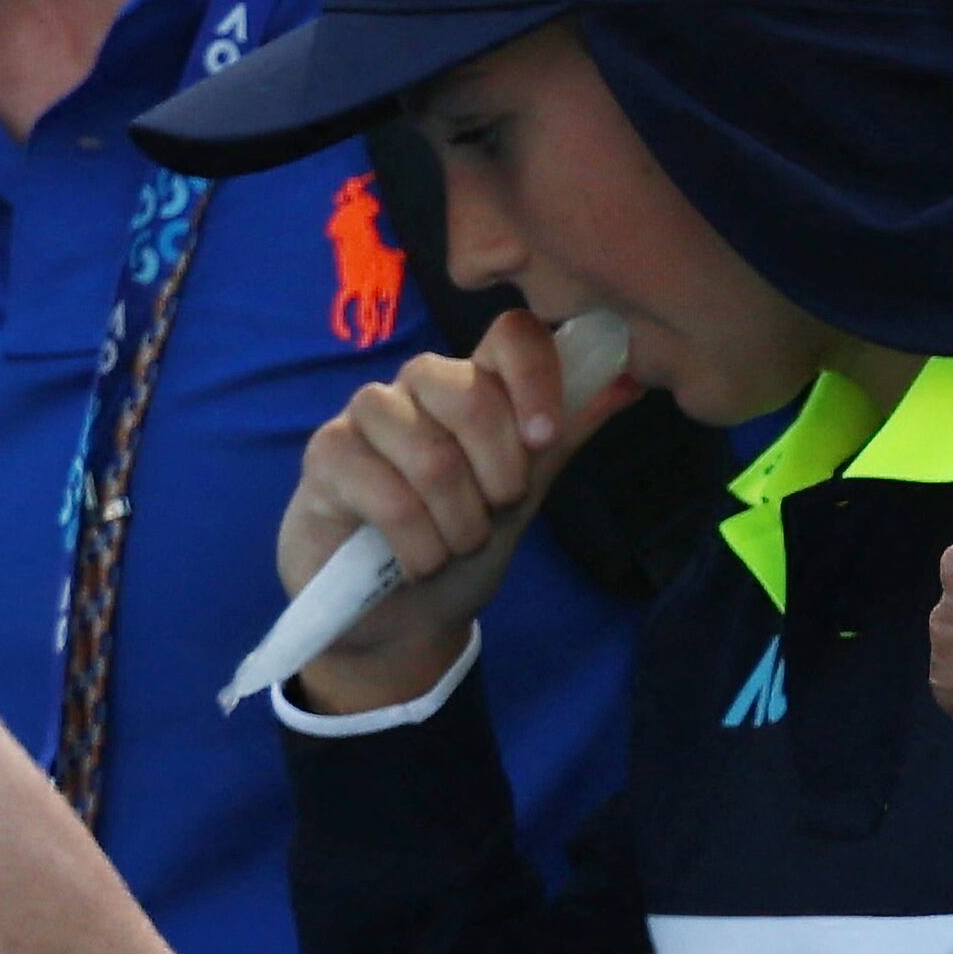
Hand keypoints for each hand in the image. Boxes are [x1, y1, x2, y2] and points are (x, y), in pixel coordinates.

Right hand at [277, 312, 637, 709]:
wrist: (401, 619)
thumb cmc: (460, 548)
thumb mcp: (522, 497)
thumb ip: (561, 438)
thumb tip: (627, 384)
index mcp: (475, 384)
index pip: (512, 334)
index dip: (537, 377)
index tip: (544, 440)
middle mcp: (419, 386)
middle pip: (470, 393)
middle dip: (496, 477)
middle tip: (492, 517)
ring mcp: (367, 416)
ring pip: (431, 455)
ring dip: (456, 524)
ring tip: (451, 549)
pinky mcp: (325, 456)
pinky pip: (386, 494)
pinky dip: (416, 545)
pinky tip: (414, 562)